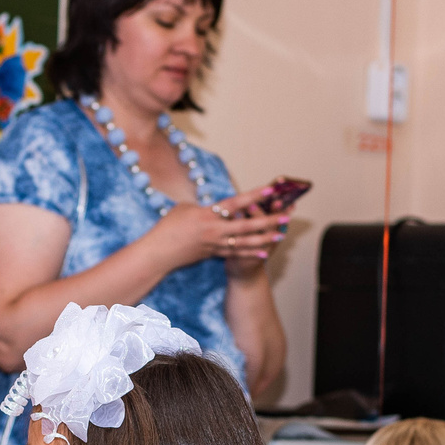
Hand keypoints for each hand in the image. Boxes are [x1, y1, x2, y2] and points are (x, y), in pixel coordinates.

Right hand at [156, 183, 287, 267]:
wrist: (158, 253)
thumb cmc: (168, 227)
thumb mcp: (185, 208)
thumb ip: (205, 207)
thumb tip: (217, 208)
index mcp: (207, 215)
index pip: (235, 203)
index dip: (253, 196)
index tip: (270, 190)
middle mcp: (214, 230)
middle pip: (246, 226)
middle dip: (267, 220)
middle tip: (285, 215)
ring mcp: (215, 244)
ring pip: (245, 242)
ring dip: (264, 238)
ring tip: (280, 234)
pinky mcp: (214, 254)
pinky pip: (237, 253)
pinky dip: (251, 253)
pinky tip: (265, 252)